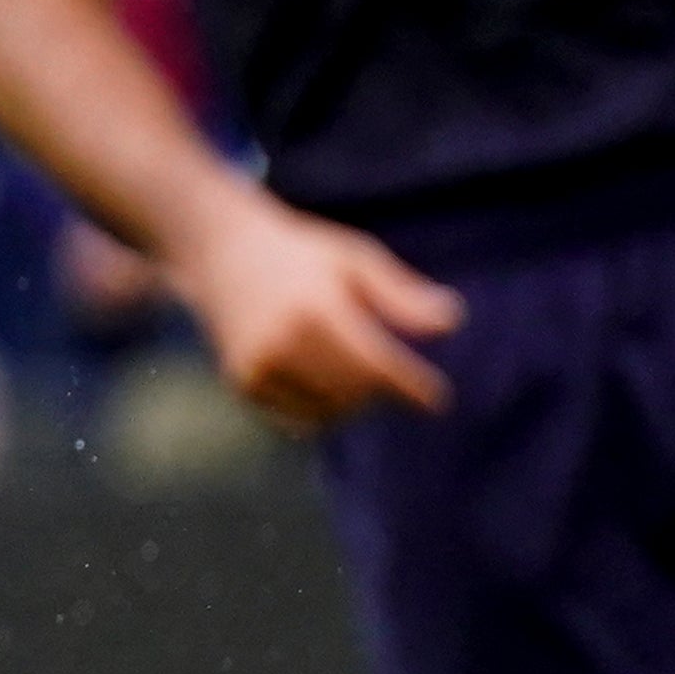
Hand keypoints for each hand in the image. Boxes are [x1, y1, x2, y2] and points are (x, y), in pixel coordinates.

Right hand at [177, 194, 463, 427]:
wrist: (223, 255)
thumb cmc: (303, 256)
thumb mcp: (356, 259)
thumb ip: (401, 295)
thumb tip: (451, 325)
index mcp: (317, 307)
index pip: (375, 364)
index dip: (410, 387)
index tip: (437, 402)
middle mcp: (283, 341)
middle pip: (354, 392)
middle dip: (381, 389)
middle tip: (391, 374)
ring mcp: (259, 365)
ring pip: (328, 411)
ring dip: (353, 402)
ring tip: (356, 373)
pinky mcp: (244, 383)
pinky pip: (298, 418)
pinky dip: (322, 410)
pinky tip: (328, 386)